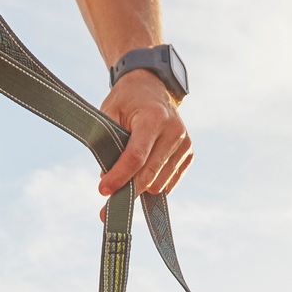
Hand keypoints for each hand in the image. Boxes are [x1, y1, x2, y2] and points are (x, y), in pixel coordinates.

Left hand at [97, 69, 190, 198]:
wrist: (152, 86)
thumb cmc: (127, 100)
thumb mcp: (110, 111)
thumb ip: (107, 141)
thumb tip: (107, 177)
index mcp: (154, 117)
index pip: (136, 156)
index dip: (119, 176)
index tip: (103, 191)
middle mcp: (174, 131)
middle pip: (149, 175)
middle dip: (128, 191)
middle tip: (108, 205)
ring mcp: (184, 143)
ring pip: (160, 184)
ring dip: (140, 188)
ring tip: (125, 181)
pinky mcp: (188, 153)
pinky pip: (170, 182)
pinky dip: (153, 184)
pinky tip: (142, 175)